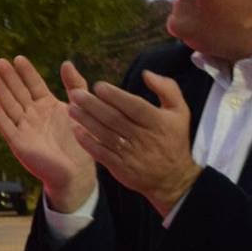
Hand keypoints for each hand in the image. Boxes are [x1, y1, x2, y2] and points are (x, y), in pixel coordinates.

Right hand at [0, 57, 96, 211]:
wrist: (76, 171)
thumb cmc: (80, 141)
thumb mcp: (80, 107)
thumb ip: (75, 85)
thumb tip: (66, 62)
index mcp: (47, 105)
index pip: (34, 84)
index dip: (26, 72)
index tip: (18, 58)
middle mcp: (33, 115)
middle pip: (18, 92)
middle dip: (9, 77)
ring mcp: (24, 128)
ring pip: (9, 105)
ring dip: (0, 91)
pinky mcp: (18, 142)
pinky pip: (5, 125)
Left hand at [68, 70, 200, 217]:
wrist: (173, 177)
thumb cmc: (173, 138)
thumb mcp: (179, 111)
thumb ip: (166, 88)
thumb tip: (146, 73)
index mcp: (157, 122)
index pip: (134, 106)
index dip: (115, 96)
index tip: (98, 86)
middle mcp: (144, 138)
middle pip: (115, 119)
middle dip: (93, 106)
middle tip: (76, 94)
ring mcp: (131, 154)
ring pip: (105, 135)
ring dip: (86, 121)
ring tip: (71, 108)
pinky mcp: (121, 167)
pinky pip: (102, 153)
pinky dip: (88, 142)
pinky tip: (76, 131)